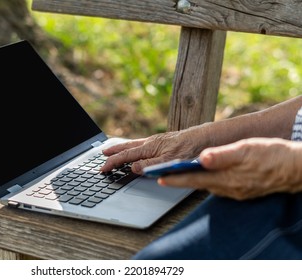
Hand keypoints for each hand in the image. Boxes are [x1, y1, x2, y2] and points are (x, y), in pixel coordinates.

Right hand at [100, 126, 209, 173]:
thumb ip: (150, 165)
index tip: (103, 169)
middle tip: (102, 155)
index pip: (126, 156)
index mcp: (150, 147)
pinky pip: (141, 143)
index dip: (113, 163)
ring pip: (133, 144)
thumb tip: (133, 168)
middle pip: (127, 147)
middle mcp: (150, 142)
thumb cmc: (188, 149)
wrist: (203, 137)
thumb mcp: (169, 161)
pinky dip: (132, 146)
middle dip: (114, 152)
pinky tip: (136, 149)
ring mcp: (156, 141)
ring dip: (121, 148)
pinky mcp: (162, 141)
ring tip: (113, 150)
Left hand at [158, 138, 301, 199]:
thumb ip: (223, 156)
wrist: (296, 168)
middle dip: (178, 180)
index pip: (194, 179)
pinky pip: (218, 186)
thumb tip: (202, 158)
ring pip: (207, 185)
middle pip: (197, 183)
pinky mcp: (241, 190)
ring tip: (176, 174)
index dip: (175, 179)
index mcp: (225, 178)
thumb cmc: (272, 155)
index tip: (159, 179)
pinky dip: (207, 180)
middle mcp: (227, 188)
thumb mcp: (246, 150)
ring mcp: (235, 191)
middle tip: (161, 176)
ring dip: (192, 180)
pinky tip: (205, 174)